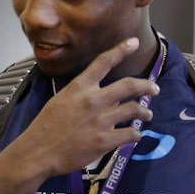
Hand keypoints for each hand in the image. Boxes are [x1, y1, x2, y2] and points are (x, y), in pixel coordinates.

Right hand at [16, 38, 158, 177]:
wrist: (39, 151)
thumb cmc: (46, 125)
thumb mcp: (61, 100)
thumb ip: (82, 94)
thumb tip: (101, 95)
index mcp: (80, 86)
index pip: (104, 62)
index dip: (121, 50)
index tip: (133, 42)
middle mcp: (94, 99)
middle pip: (129, 86)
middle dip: (146, 86)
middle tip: (154, 88)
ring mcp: (102, 120)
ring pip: (134, 109)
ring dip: (145, 111)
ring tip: (148, 113)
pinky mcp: (106, 140)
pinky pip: (130, 134)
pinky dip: (136, 134)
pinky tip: (135, 135)